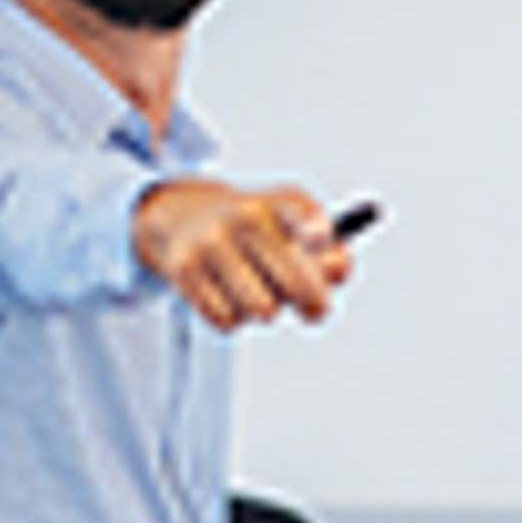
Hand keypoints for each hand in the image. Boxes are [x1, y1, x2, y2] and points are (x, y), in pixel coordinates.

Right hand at [135, 180, 354, 330]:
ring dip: (269, 312)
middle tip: (316, 311)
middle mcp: (244, 217)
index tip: (322, 242)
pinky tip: (230, 299)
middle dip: (313, 304)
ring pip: (263, 309)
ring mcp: (212, 242)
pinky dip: (234, 319)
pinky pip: (227, 319)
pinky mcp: (184, 268)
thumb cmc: (257, 231)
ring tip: (263, 299)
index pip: (303, 214)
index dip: (316, 231)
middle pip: (295, 281)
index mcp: (275, 202)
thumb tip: (337, 272)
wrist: (185, 217)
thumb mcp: (293, 222)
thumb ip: (330, 250)